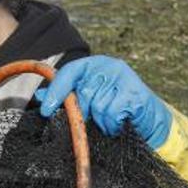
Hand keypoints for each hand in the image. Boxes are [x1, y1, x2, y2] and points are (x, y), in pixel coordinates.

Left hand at [35, 55, 171, 148]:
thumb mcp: (88, 98)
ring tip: (109, 121)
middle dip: (85, 112)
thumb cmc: (114, 107)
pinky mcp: (135, 92)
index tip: (45, 110)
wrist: (149, 119)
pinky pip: (111, 113)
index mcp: (94, 63)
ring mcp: (124, 77)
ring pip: (97, 106)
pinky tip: (118, 124)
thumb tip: (39, 97)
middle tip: (94, 118)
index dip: (56, 91)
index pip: (69, 72)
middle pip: (82, 93)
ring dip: (100, 121)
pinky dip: (111, 124)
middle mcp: (109, 65)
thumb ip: (65, 95)